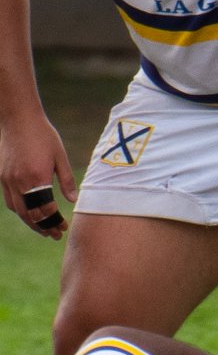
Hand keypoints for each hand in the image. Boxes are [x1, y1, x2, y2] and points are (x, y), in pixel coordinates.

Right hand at [1, 115, 75, 239]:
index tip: (64, 228)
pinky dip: (20, 210)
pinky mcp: (2, 176)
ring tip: (43, 229)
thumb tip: (73, 201)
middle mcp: (19, 182)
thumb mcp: (60, 156)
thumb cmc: (43, 135)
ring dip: (30, 222)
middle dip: (43, 227)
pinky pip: (10, 200)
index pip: (45, 209)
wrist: (18, 119)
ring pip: (17, 210)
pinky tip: (30, 213)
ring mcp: (7, 179)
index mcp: (36, 177)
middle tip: (55, 236)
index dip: (55, 221)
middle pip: (29, 214)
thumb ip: (67, 180)